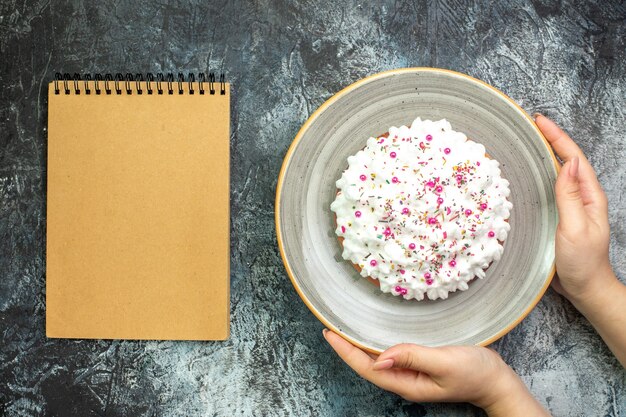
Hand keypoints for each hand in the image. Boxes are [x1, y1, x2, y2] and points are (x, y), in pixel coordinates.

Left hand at [323, 330, 548, 415]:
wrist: (496, 382)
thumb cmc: (475, 373)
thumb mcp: (445, 362)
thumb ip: (413, 357)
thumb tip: (381, 357)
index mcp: (406, 384)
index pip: (367, 367)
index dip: (346, 351)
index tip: (329, 333)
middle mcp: (404, 381)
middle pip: (367, 365)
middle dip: (346, 348)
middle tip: (329, 328)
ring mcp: (411, 375)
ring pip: (377, 361)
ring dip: (359, 346)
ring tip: (343, 331)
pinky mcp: (418, 367)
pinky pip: (391, 357)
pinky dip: (376, 345)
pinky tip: (372, 336)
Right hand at [534, 114, 613, 301]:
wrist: (585, 289)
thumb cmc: (582, 262)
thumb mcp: (575, 227)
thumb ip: (570, 196)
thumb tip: (567, 163)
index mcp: (589, 196)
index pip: (573, 158)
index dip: (557, 137)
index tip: (540, 121)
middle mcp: (581, 197)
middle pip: (566, 160)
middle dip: (550, 139)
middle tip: (530, 125)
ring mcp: (570, 206)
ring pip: (557, 173)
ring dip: (543, 155)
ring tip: (526, 142)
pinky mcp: (559, 216)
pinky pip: (549, 189)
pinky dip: (538, 175)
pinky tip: (526, 174)